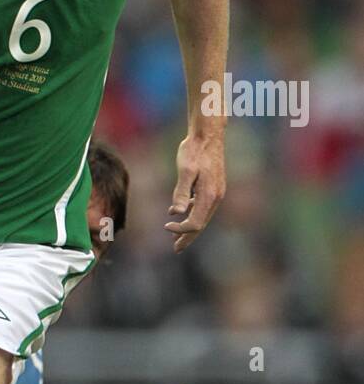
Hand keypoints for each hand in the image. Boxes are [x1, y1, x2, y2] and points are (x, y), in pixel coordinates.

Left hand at [166, 132, 225, 252]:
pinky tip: (182, 213)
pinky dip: (193, 214)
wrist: (208, 134)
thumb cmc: (194, 150)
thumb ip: (181, 192)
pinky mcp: (214, 186)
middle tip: (176, 249)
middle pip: (201, 224)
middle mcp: (216, 196)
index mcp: (209, 195)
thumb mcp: (185, 170)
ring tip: (177, 236)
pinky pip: (204, 206)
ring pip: (203, 216)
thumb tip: (176, 212)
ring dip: (190, 227)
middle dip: (187, 237)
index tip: (166, 226)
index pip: (195, 223)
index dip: (181, 229)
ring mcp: (216, 192)